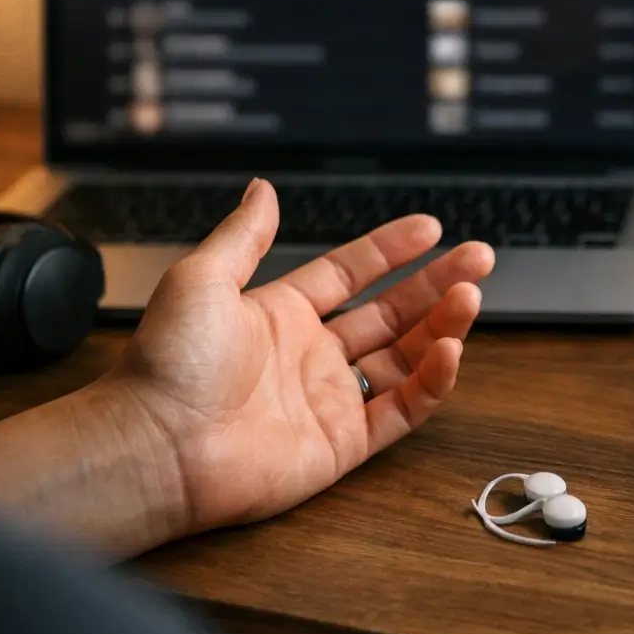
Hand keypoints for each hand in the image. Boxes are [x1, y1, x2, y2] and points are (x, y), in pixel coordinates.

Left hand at [104, 178, 494, 536]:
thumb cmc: (166, 364)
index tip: (431, 228)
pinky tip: (449, 351)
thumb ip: (245, 235)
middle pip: (391, 312)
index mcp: (279, 314)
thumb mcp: (202, 278)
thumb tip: (262, 188)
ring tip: (471, 297)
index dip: (392, 250)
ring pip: (405, 358)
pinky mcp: (341, 444)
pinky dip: (431, 383)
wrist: (155, 445)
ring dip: (442, 327)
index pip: (351, 273)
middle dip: (437, 284)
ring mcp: (329, 399)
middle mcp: (309, 354)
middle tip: (478, 259)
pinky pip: (400, 410)